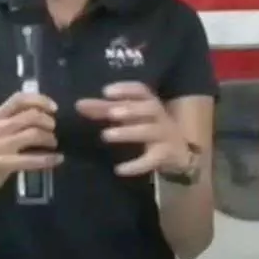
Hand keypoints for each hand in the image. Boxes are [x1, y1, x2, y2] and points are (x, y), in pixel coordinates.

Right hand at [0, 92, 61, 197]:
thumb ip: (16, 118)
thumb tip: (44, 112)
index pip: (20, 98)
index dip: (40, 100)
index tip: (54, 108)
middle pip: (32, 115)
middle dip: (48, 122)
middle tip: (53, 130)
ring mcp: (0, 145)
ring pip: (34, 134)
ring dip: (49, 139)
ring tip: (53, 144)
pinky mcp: (3, 163)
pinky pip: (32, 159)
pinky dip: (48, 159)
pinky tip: (57, 159)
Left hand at [76, 82, 190, 176]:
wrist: (179, 154)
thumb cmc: (148, 128)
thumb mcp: (129, 117)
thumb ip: (104, 110)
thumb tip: (79, 104)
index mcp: (150, 103)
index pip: (141, 90)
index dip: (125, 89)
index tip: (106, 92)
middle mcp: (160, 116)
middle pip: (149, 108)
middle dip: (130, 109)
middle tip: (110, 113)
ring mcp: (164, 136)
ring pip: (149, 131)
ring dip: (128, 132)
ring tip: (106, 135)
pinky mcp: (164, 155)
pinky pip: (151, 159)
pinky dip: (136, 165)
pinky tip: (119, 170)